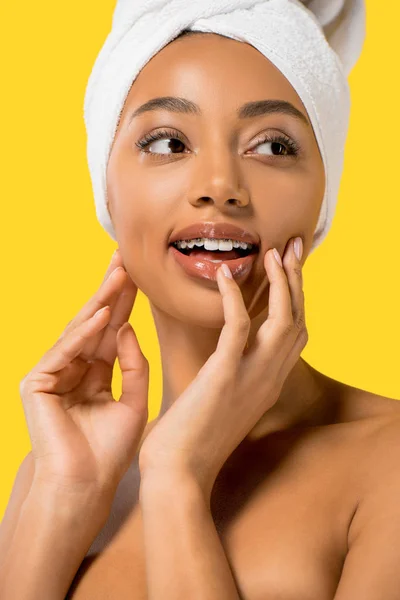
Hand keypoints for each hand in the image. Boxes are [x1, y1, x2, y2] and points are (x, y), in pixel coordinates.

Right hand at [19, 250, 148, 503]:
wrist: (87, 487)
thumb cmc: (110, 452)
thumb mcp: (134, 402)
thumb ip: (134, 365)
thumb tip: (126, 327)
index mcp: (94, 373)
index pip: (111, 330)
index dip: (126, 303)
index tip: (141, 276)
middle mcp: (73, 369)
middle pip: (94, 322)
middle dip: (111, 291)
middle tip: (126, 258)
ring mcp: (52, 374)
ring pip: (79, 331)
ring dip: (100, 302)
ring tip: (120, 275)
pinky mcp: (35, 383)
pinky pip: (65, 352)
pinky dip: (83, 334)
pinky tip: (103, 314)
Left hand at [138, 238, 306, 500]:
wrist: (178, 476)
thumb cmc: (192, 439)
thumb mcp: (223, 401)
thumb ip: (232, 374)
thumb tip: (226, 352)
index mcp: (268, 383)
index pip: (294, 333)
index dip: (295, 298)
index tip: (288, 269)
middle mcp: (269, 378)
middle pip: (297, 320)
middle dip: (297, 281)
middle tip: (292, 247)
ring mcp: (251, 377)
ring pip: (280, 319)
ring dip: (280, 283)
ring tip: (272, 253)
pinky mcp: (225, 376)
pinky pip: (238, 327)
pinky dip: (234, 298)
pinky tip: (226, 275)